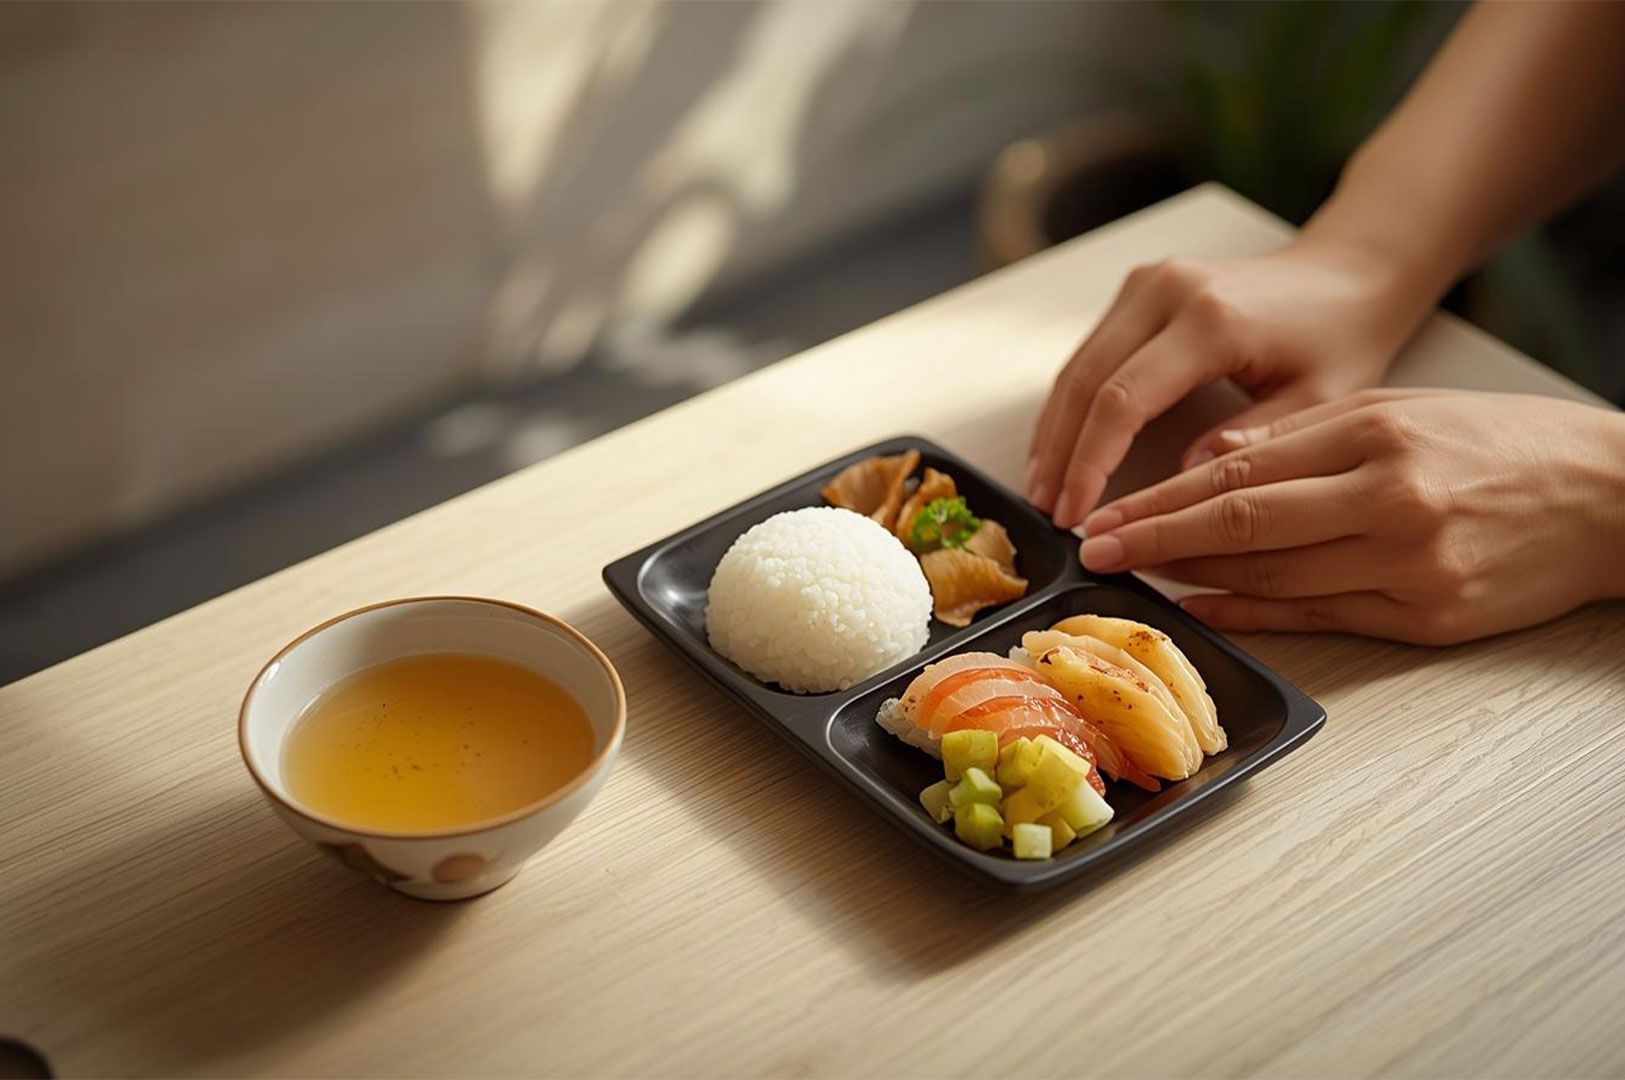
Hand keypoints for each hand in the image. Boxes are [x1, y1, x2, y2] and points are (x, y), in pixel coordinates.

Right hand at [1027, 240, 1430, 527]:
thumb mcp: (1316, 402)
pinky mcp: (1138, 290)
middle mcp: (1167, 292)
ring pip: (1077, 367)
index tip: (1076, 514)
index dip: (1090, 463)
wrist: (1348, 271)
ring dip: (1055, 433)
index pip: (1123, 399)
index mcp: (1212, 319)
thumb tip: (1179, 490)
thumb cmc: (1340, 336)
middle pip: (1086, 382)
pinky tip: (1060, 450)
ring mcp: (1146, 285)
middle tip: (1048, 514)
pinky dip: (1070, 407)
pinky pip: (1089, 354)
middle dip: (1060, 455)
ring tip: (1043, 491)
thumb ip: (1248, 446)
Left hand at [1078, 390, 1624, 644]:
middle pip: (1241, 524)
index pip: (1238, 472)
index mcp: (1374, 435)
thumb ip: (1301, 435)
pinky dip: (1252, 615)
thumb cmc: (1502, 444)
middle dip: (1155, 540)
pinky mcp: (1428, 616)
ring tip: (1135, 578)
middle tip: (1095, 551)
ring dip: (1193, 579)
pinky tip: (1202, 610)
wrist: (1614, 497)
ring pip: (1273, 576)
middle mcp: (1387, 499)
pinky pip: (1319, 617)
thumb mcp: (1400, 411)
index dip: (1161, 498)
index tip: (1106, 512)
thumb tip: (1208, 460)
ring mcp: (1408, 563)